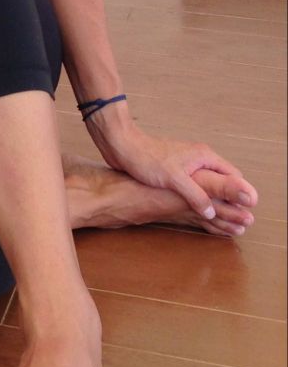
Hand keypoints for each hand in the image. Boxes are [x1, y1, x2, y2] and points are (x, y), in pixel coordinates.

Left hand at [92, 119, 257, 229]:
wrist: (122, 146)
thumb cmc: (146, 158)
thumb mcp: (175, 179)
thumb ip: (197, 195)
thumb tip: (212, 212)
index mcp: (205, 156)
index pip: (234, 176)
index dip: (241, 194)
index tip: (245, 212)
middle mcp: (199, 159)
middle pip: (224, 181)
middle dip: (230, 199)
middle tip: (235, 220)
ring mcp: (187, 165)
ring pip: (209, 185)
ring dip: (214, 199)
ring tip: (220, 219)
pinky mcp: (176, 172)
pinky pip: (195, 187)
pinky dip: (200, 198)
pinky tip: (199, 211)